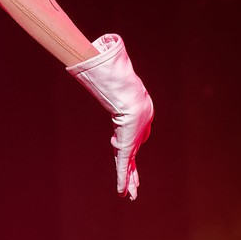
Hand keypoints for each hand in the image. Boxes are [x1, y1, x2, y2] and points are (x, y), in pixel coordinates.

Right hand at [66, 34, 152, 198]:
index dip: (125, 147)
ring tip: (131, 196)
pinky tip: (125, 194)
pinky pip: (125, 170)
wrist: (133, 100)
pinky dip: (125, 182)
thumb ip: (110, 64)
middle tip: (135, 187)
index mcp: (130, 126)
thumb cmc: (124, 89)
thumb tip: (105, 43)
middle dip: (134, 173)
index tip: (121, 150)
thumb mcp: (117, 79)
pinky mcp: (127, 151)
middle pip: (132, 159)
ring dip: (131, 182)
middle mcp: (133, 138)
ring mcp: (131, 146)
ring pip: (130, 168)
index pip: (127, 140)